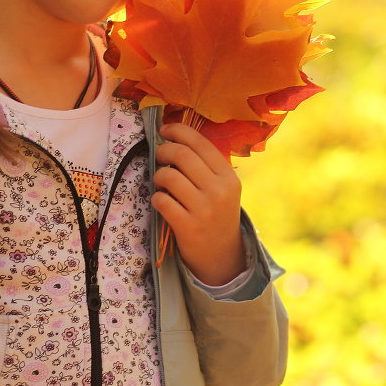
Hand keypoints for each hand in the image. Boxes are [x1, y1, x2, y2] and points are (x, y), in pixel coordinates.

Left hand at [152, 122, 246, 286]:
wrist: (221, 255)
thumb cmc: (216, 213)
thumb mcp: (223, 187)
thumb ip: (206, 164)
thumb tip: (174, 137)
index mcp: (229, 176)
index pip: (200, 143)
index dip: (178, 131)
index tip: (165, 130)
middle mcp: (219, 191)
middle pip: (182, 155)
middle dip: (164, 150)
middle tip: (159, 156)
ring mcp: (204, 210)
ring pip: (169, 176)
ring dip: (158, 175)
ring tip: (161, 182)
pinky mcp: (188, 227)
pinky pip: (161, 200)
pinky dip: (156, 197)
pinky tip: (161, 201)